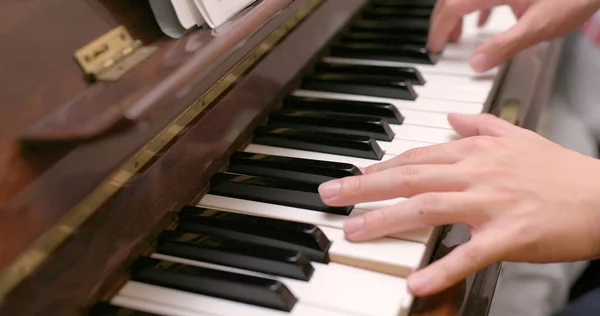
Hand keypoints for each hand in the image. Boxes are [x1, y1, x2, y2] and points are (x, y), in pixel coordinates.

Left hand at [318, 113, 599, 295]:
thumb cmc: (560, 170)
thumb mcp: (518, 135)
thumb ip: (481, 124)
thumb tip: (452, 117)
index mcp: (476, 152)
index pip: (417, 157)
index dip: (381, 167)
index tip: (355, 176)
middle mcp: (477, 172)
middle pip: (410, 177)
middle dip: (364, 186)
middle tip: (329, 194)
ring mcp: (492, 203)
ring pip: (428, 208)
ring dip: (385, 219)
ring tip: (352, 230)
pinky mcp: (510, 235)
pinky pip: (470, 253)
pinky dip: (441, 267)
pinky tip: (415, 282)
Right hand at [428, 0, 599, 71]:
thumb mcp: (537, 27)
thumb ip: (504, 46)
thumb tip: (476, 64)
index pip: (451, 8)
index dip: (439, 30)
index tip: (435, 48)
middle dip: (443, 23)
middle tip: (440, 44)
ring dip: (457, 15)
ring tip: (457, 36)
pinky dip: (475, 8)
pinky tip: (482, 21)